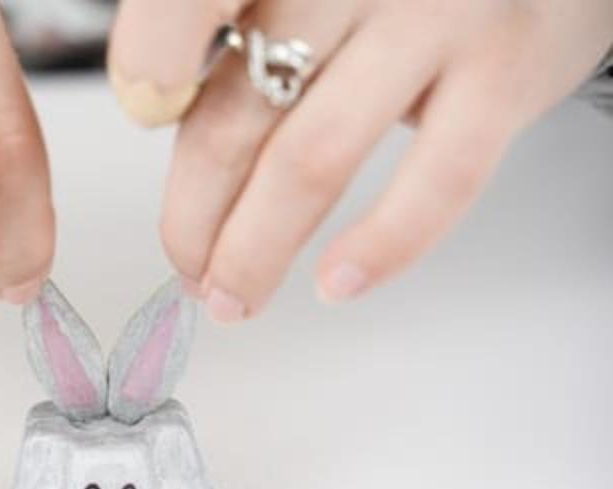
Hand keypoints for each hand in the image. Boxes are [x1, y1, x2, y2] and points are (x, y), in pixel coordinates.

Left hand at [108, 0, 612, 320]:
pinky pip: (435, 178)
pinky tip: (337, 284)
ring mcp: (434, 17)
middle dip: (196, 215)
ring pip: (312, 157)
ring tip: (234, 298)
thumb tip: (150, 109)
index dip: (151, 57)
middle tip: (187, 268)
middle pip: (238, 113)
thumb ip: (239, 35)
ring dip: (257, 250)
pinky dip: (380, 245)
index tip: (143, 109)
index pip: (189, 0)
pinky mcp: (507, 70)